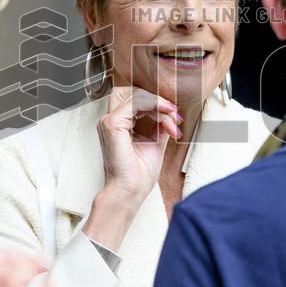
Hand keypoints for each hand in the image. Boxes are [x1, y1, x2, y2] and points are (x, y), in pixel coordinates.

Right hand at [85, 87, 180, 249]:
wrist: (130, 192)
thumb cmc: (139, 175)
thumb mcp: (155, 143)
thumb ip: (160, 126)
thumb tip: (171, 114)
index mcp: (118, 125)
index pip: (137, 101)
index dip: (157, 103)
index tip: (175, 115)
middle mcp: (110, 121)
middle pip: (137, 94)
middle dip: (160, 102)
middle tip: (176, 115)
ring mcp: (109, 121)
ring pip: (138, 96)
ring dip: (160, 105)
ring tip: (173, 119)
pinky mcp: (112, 124)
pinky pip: (136, 103)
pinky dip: (154, 107)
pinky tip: (166, 117)